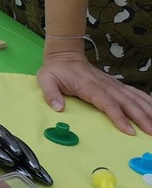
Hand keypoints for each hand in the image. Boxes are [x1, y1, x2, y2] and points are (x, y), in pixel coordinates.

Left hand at [37, 50, 151, 134]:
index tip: (129, 131)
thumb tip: (58, 108)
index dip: (119, 117)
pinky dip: (146, 100)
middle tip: (151, 132)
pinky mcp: (116, 85)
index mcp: (90, 87)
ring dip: (148, 110)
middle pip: (127, 103)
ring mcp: (112, 85)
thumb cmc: (56, 70)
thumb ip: (51, 94)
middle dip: (141, 118)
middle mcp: (105, 86)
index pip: (108, 103)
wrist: (65, 55)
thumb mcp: (46, 79)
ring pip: (134, 98)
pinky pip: (134, 92)